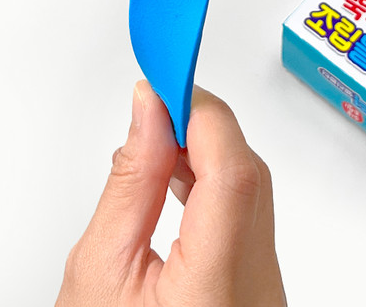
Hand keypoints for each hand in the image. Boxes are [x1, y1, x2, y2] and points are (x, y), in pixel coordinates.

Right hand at [56, 82, 286, 306]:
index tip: (164, 80)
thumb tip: (147, 113)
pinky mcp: (259, 280)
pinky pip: (247, 209)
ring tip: (156, 139)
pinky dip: (212, 180)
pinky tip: (178, 174)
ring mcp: (266, 284)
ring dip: (206, 150)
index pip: (232, 171)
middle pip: (248, 172)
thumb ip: (130, 186)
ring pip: (252, 186)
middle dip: (201, 125)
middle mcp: (258, 283)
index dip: (200, 113)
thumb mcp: (99, 275)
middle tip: (155, 104)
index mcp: (218, 286)